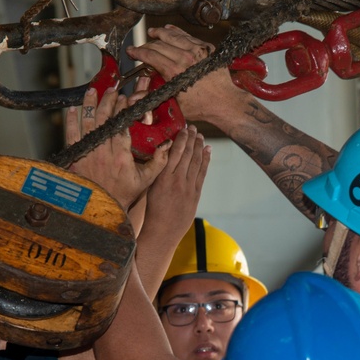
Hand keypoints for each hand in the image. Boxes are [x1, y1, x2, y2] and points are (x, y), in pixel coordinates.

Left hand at [65, 86, 168, 209]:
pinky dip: (71, 121)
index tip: (124, 99)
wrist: (102, 208)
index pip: (121, 127)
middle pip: (104, 121)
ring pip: (87, 124)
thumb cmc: (124, 194)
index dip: (122, 110)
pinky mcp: (76, 158)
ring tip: (92, 91)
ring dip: (89, 105)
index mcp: (121, 157)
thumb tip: (168, 144)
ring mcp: (88, 155)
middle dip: (107, 102)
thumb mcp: (146, 180)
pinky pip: (72, 136)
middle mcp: (103, 154)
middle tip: (112, 90)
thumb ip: (158, 162)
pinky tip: (73, 109)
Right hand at [126, 25, 247, 123]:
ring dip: (160, 33)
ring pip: (173, 36)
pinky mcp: (207, 48)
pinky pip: (188, 36)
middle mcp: (185, 58)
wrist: (225, 102)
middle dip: (147, 44)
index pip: (150, 55)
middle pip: (159, 44)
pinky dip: (177, 31)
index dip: (138, 52)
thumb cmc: (200, 106)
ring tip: (152, 32)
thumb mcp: (173, 103)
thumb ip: (153, 97)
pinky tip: (170, 30)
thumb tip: (134, 97)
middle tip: (141, 47)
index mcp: (174, 72)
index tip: (131, 51)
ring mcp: (197, 51)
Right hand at [143, 125, 209, 242]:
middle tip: (194, 128)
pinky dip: (206, 161)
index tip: (183, 128)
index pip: (175, 152)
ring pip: (196, 162)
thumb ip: (159, 171)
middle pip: (187, 155)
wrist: (163, 231)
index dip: (181, 139)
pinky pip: (202, 174)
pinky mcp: (196, 195)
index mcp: (163, 178)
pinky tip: (207, 151)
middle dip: (191, 139)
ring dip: (199, 147)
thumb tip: (165, 154)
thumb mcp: (151, 188)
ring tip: (201, 136)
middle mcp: (177, 181)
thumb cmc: (153, 210)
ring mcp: (188, 188)